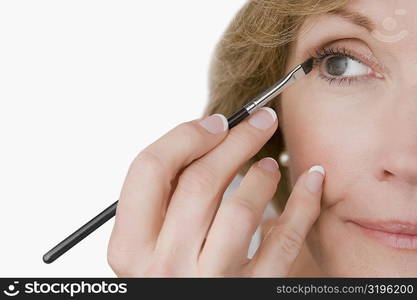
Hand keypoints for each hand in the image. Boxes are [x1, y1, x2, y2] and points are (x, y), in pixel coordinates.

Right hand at [107, 108, 324, 276]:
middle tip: (259, 121)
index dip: (186, 136)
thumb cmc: (170, 276)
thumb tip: (199, 143)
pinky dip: (304, 205)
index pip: (150, 169)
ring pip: (240, 210)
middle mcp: (166, 266)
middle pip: (200, 182)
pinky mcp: (251, 293)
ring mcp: (210, 282)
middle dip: (235, 140)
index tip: (216, 123)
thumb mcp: (145, 244)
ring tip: (270, 163)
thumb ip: (160, 202)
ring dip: (262, 175)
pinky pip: (283, 244)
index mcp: (131, 247)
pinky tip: (312, 181)